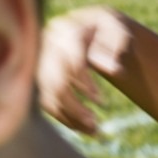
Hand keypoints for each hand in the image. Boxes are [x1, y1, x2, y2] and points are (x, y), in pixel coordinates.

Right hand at [37, 6, 137, 135]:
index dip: (85, 84)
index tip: (102, 102)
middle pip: (55, 82)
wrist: (90, 26)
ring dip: (69, 117)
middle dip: (74, 107)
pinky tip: (81, 128)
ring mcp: (41, 61)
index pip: (70, 62)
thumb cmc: (107, 29)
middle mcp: (48, 46)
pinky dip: (63, 117)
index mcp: (65, 31)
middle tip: (95, 124)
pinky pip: (47, 101)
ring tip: (93, 131)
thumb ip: (116, 45)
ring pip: (49, 96)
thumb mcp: (117, 30)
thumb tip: (113, 70)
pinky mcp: (41, 76)